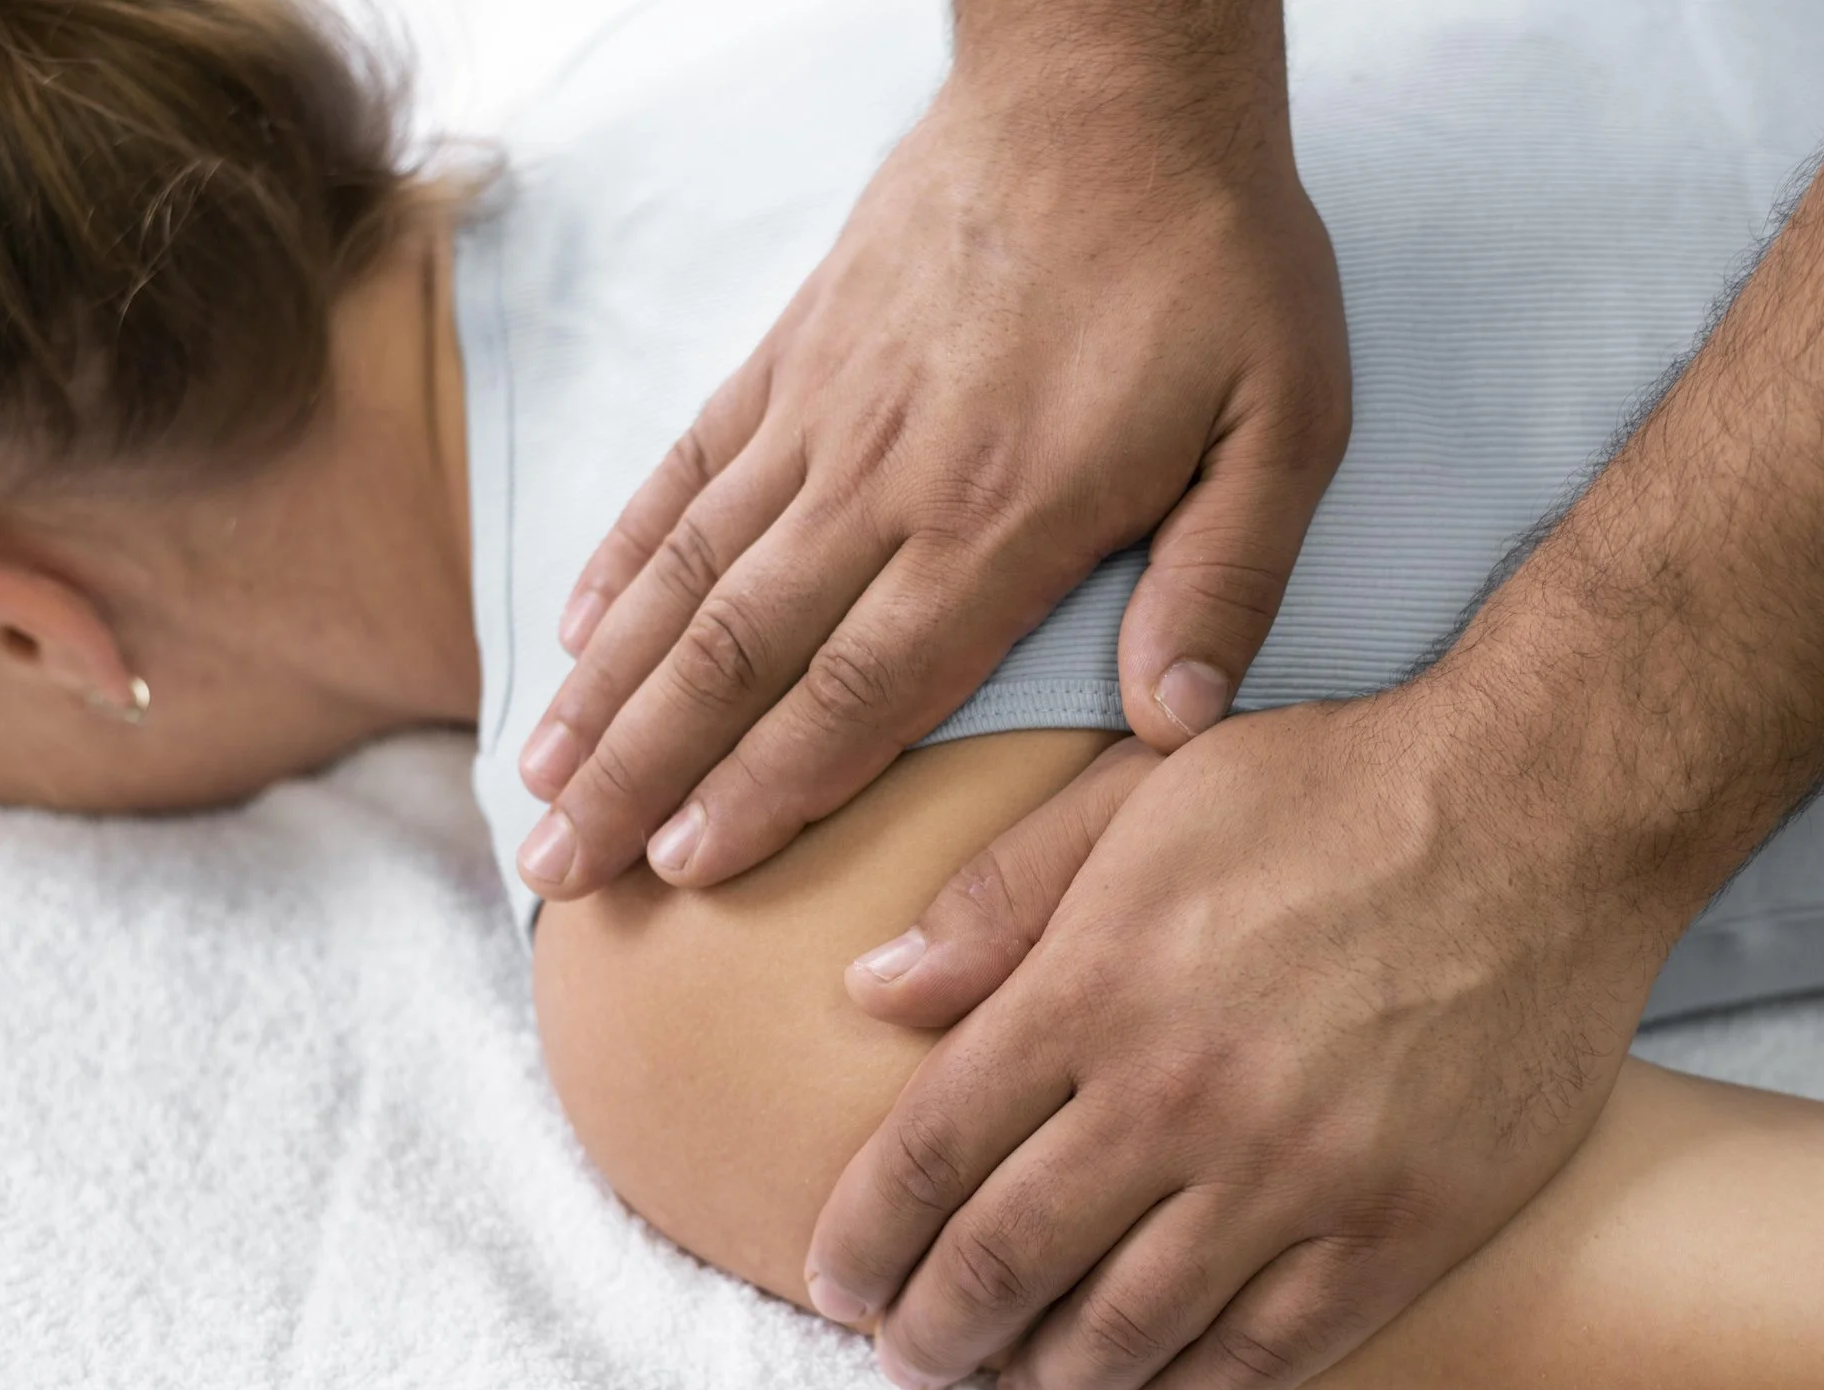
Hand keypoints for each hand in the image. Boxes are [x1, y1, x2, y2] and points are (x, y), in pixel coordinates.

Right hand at [513, 30, 1349, 898]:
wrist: (1113, 83)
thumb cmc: (1213, 259)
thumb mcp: (1285, 425)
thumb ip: (1227, 579)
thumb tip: (1176, 723)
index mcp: (1003, 520)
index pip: (863, 689)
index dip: (769, 790)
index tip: (687, 872)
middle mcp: (886, 480)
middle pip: (739, 653)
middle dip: (645, 773)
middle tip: (563, 867)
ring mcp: (824, 412)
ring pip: (688, 572)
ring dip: (607, 684)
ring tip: (539, 776)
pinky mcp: (796, 351)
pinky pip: (689, 467)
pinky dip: (625, 551)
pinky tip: (575, 624)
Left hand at [806, 677, 1674, 1389]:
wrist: (1544, 812)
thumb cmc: (1331, 789)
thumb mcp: (1141, 795)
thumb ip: (998, 898)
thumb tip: (870, 990)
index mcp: (1096, 986)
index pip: (931, 1152)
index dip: (865, 1238)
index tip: (836, 1284)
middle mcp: (1177, 1094)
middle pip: (1008, 1257)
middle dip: (934, 1331)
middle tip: (908, 1363)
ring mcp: (1294, 1170)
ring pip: (1128, 1324)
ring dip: (1048, 1384)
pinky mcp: (1398, 1223)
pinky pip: (1271, 1352)